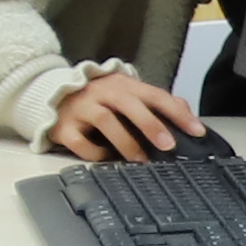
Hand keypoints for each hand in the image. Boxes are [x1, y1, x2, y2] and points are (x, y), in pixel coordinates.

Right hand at [46, 69, 205, 162]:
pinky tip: (107, 158)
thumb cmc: (97, 98)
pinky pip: (79, 141)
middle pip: (128, 104)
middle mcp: (101, 92)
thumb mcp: (127, 93)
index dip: (177, 113)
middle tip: (168, 145)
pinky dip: (94, 152)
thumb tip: (186, 110)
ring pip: (105, 120)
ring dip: (126, 141)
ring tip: (141, 159)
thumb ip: (155, 101)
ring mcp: (81, 108)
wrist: (49, 94)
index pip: (155, 95)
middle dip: (151, 125)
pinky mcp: (64, 126)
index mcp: (122, 85)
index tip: (197, 131)